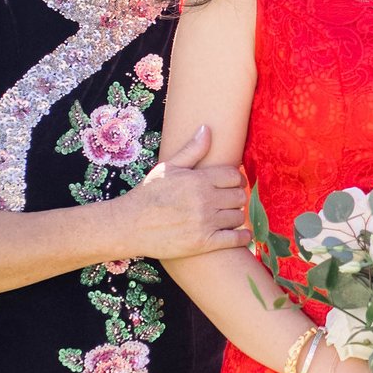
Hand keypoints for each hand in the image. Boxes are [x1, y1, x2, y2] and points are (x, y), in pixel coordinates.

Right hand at [120, 125, 248, 259]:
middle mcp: (204, 200)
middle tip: (230, 201)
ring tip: (228, 217)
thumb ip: (191, 150)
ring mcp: (205, 222)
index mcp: (198, 180)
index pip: (234, 175)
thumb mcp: (167, 168)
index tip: (232, 184)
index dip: (235, 179)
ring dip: (236, 216)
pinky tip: (241, 235)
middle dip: (236, 197)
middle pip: (239, 196)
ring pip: (238, 216)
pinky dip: (242, 237)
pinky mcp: (204, 243)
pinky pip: (236, 239)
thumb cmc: (148, 195)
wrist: (130, 225)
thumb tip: (207, 129)